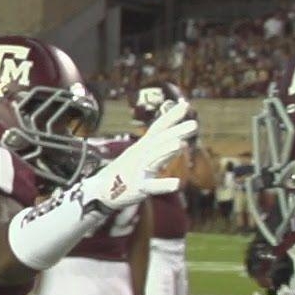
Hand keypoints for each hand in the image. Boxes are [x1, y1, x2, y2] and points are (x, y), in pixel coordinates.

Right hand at [83, 100, 198, 213]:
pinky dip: (163, 185)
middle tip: (194, 125)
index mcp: (142, 146)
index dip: (171, 116)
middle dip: (175, 132)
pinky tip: (176, 184)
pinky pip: (151, 186)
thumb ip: (162, 149)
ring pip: (153, 159)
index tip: (185, 104)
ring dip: (166, 151)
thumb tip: (181, 140)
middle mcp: (139, 155)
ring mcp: (137, 170)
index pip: (158, 128)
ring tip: (181, 144)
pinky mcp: (137, 187)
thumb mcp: (141, 157)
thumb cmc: (125, 173)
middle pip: (158, 141)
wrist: (100, 191)